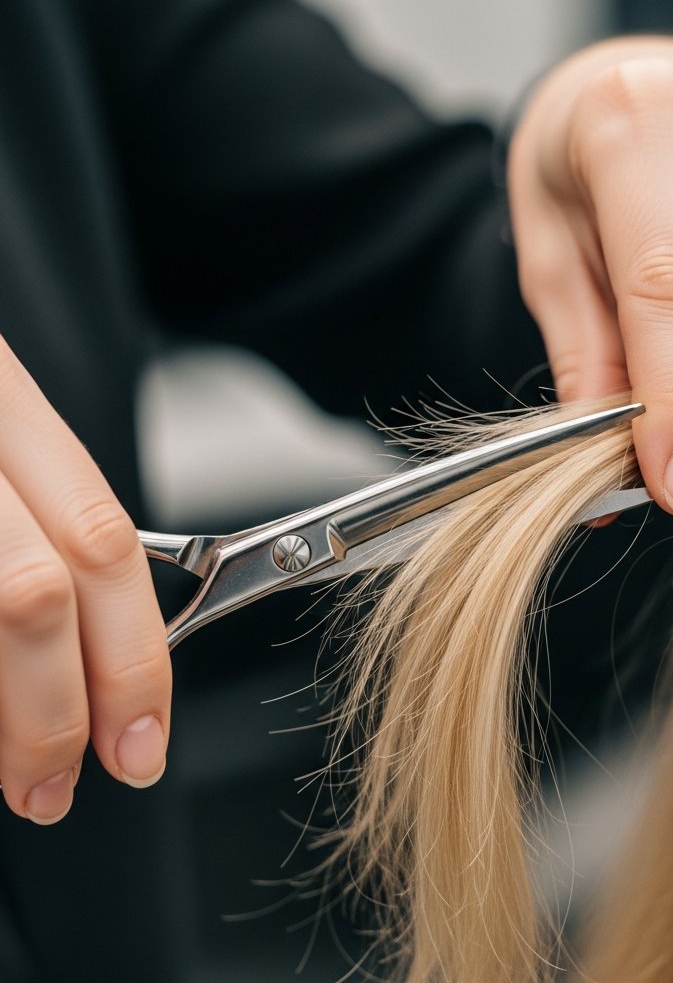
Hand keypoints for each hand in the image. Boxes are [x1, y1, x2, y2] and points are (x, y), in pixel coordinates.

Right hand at [0, 339, 170, 823]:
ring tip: (17, 774)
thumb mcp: (0, 446)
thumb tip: (96, 661)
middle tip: (66, 782)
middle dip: (58, 710)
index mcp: (7, 407)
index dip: (132, 654)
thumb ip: (43, 532)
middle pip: (33, 593)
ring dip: (1, 719)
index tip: (142, 735)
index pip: (102, 542)